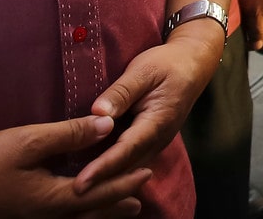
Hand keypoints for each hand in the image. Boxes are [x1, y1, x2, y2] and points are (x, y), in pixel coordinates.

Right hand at [0, 116, 150, 217]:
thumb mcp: (27, 142)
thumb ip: (68, 134)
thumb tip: (106, 125)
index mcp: (54, 198)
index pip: (101, 191)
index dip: (124, 181)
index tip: (147, 172)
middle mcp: (47, 216)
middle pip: (92, 211)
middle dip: (118, 202)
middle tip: (141, 197)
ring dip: (101, 212)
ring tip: (123, 209)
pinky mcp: (19, 217)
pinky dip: (78, 214)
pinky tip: (77, 208)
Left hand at [75, 27, 222, 191]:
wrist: (192, 64)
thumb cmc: (167, 64)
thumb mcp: (143, 70)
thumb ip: (122, 92)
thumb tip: (98, 113)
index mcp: (157, 121)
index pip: (126, 150)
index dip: (103, 168)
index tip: (81, 183)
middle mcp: (158, 139)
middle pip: (126, 168)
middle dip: (100, 186)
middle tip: (70, 198)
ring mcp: (155, 143)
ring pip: (128, 170)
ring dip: (105, 184)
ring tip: (77, 198)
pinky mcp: (149, 143)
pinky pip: (129, 163)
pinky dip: (112, 173)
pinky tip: (92, 179)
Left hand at [237, 0, 262, 49]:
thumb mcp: (255, 12)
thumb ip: (257, 31)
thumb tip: (258, 45)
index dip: (262, 43)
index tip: (249, 46)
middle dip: (253, 30)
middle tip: (240, 33)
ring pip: (259, 15)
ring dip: (249, 19)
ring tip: (238, 19)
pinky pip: (255, 5)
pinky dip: (247, 8)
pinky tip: (238, 7)